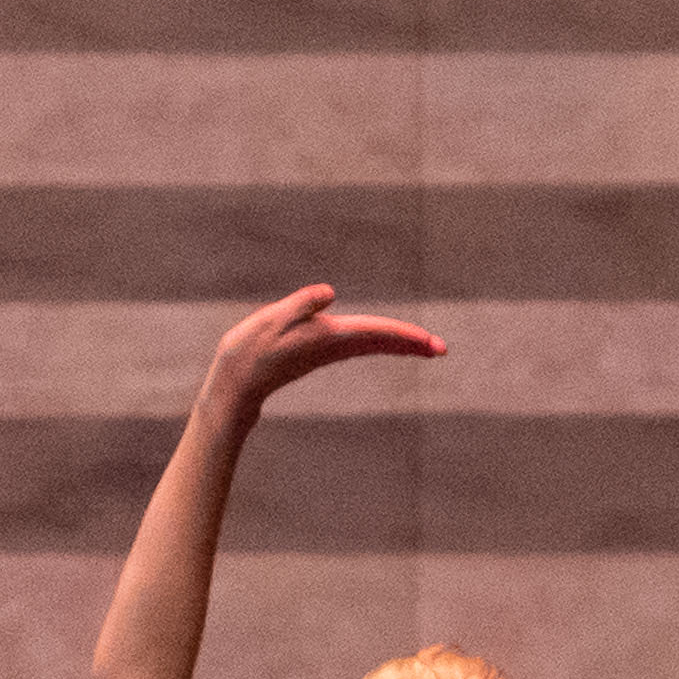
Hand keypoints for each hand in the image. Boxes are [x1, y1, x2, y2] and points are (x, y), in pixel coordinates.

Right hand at [203, 282, 446, 413]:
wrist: (236, 385)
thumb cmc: (250, 351)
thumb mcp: (273, 320)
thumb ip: (301, 304)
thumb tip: (330, 293)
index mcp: (330, 338)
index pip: (377, 334)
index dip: (406, 335)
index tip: (432, 343)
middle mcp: (334, 346)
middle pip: (382, 342)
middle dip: (412, 344)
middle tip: (443, 349)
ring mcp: (328, 351)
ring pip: (373, 344)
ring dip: (399, 343)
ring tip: (425, 344)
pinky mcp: (319, 350)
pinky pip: (359, 344)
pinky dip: (379, 341)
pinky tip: (387, 340)